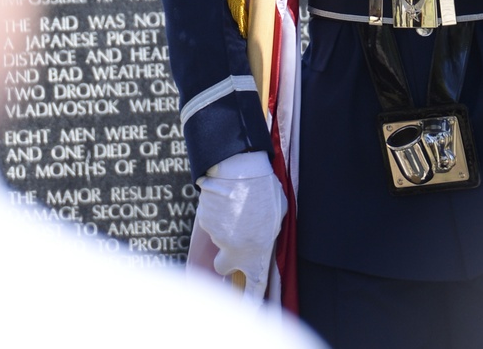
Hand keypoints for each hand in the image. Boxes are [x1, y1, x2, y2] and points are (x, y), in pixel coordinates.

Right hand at [195, 151, 286, 298]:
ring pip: (216, 238)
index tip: (248, 312)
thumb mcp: (278, 215)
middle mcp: (234, 252)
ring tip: (235, 203)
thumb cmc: (265, 190)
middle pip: (222, 266)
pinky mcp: (204, 223)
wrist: (241, 170)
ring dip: (223, 226)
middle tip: (232, 238)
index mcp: (256, 254)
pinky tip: (224, 197)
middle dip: (225, 257)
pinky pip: (209, 221)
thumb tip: (263, 233)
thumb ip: (269, 232)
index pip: (254, 288)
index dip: (250, 302)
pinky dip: (215, 212)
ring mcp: (217, 239)